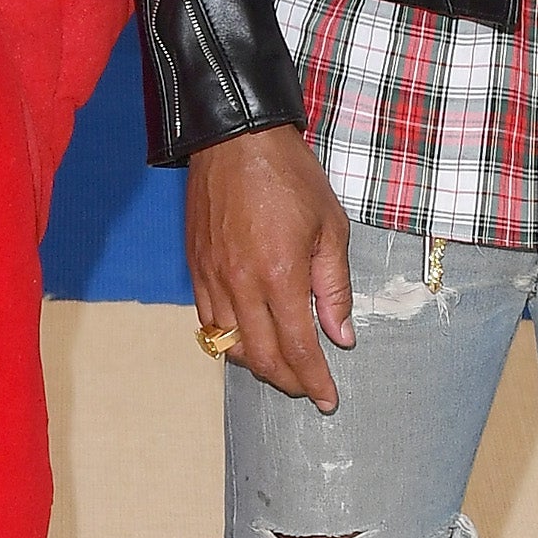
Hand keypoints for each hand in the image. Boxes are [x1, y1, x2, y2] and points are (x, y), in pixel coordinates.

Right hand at [187, 125, 355, 411]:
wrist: (236, 138)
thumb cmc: (289, 176)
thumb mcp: (330, 227)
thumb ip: (334, 287)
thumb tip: (341, 335)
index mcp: (280, 275)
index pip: (298, 347)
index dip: (314, 380)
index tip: (328, 399)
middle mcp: (241, 285)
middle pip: (260, 358)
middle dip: (287, 381)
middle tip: (308, 386)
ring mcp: (213, 277)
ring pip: (229, 345)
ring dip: (257, 364)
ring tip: (281, 365)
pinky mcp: (196, 267)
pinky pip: (209, 320)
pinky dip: (229, 339)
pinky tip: (248, 336)